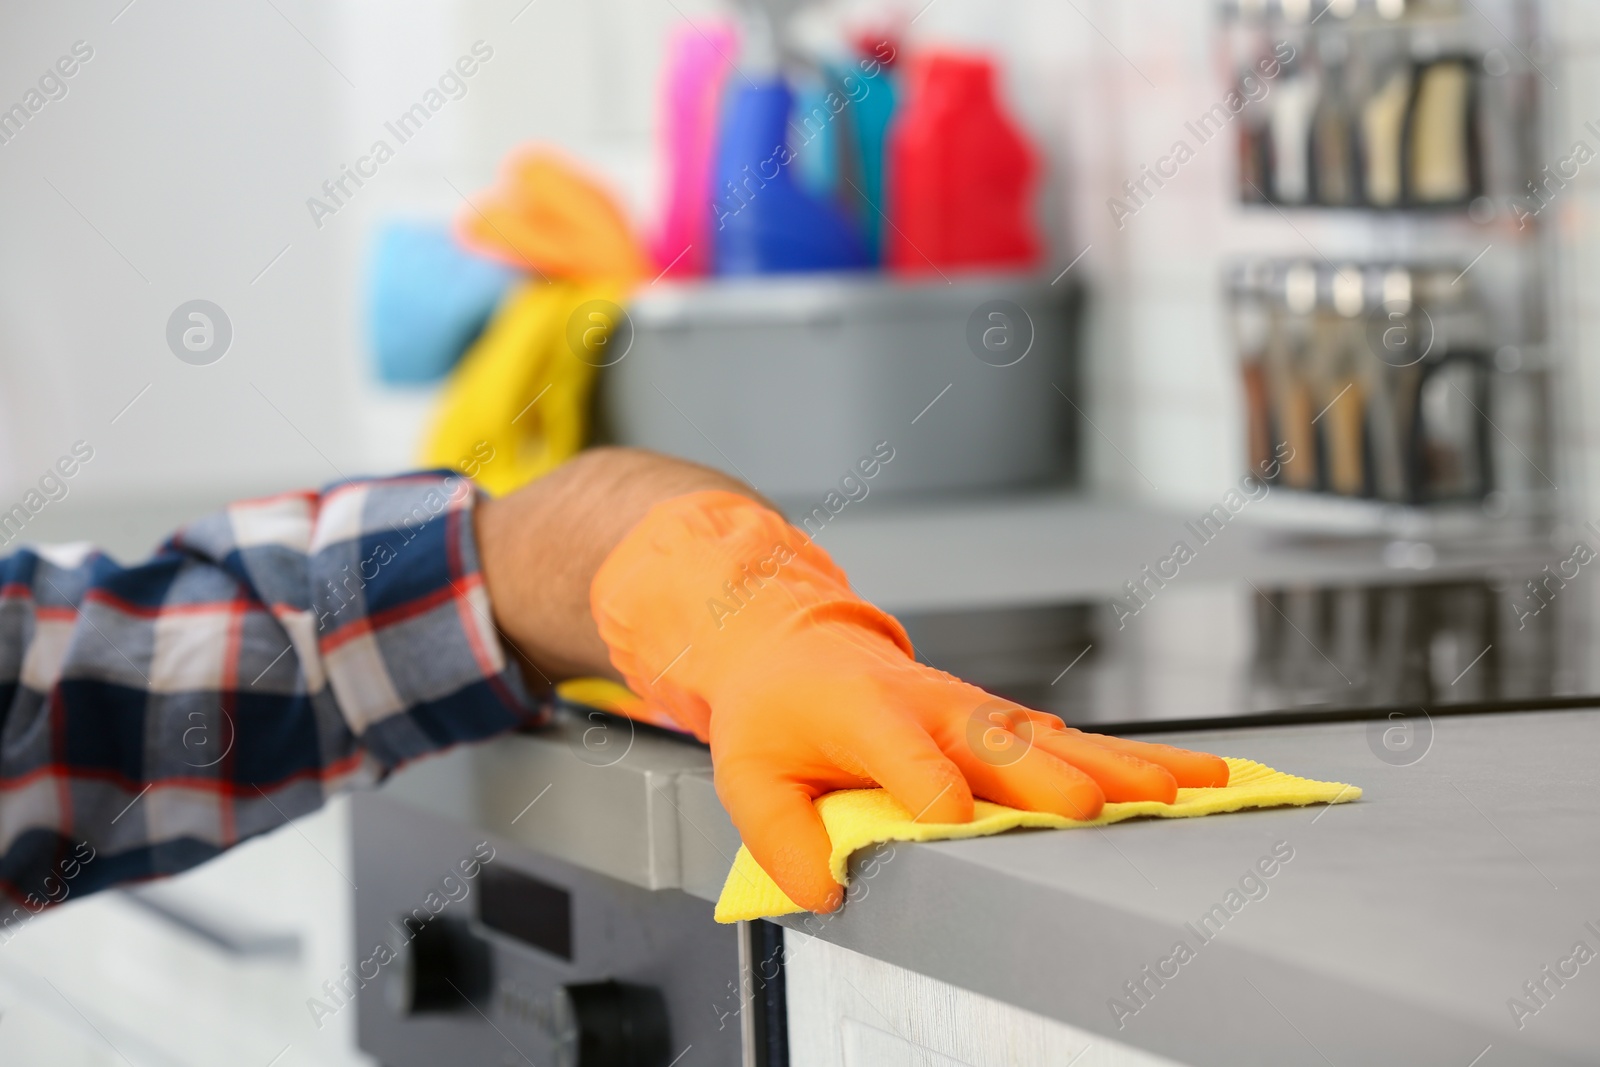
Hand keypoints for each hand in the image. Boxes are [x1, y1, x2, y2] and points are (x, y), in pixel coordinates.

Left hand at [591, 491, 1227, 912]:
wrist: (803, 646)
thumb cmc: (781, 710)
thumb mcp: (750, 774)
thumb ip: (781, 838)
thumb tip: (826, 891)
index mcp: (866, 713)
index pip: (899, 751)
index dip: (925, 782)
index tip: (954, 815)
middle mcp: (936, 708)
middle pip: (1000, 745)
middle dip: (1046, 776)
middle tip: (1093, 807)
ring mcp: (981, 715)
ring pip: (1058, 741)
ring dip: (1123, 765)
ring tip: (1186, 788)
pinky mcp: (1008, 726)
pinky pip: (1078, 744)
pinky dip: (1140, 761)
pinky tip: (1193, 780)